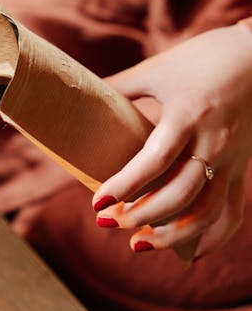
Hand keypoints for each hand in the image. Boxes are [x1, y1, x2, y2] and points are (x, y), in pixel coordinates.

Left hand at [93, 24, 251, 257]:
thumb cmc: (201, 57)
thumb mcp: (156, 69)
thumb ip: (119, 87)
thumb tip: (76, 96)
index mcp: (187, 115)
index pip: (155, 160)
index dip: (125, 185)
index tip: (97, 202)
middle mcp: (213, 142)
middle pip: (180, 194)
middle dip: (141, 216)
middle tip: (106, 223)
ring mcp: (231, 159)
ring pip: (207, 211)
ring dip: (172, 234)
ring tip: (137, 244)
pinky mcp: (242, 168)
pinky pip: (232, 212)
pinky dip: (213, 237)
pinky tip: (190, 253)